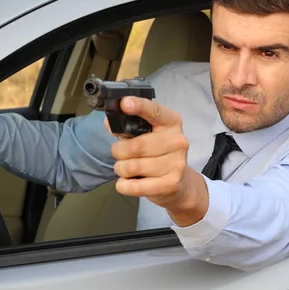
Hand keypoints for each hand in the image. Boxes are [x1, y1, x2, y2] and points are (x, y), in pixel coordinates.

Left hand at [106, 97, 208, 226]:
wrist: (179, 184)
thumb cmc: (157, 154)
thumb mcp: (146, 136)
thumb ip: (127, 128)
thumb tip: (109, 123)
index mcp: (171, 122)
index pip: (154, 111)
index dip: (139, 106)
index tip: (124, 103)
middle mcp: (178, 141)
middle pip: (135, 145)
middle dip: (118, 151)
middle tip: (119, 154)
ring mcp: (176, 163)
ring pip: (131, 167)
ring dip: (120, 169)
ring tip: (126, 169)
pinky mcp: (170, 184)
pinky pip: (134, 186)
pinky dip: (123, 185)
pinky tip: (127, 182)